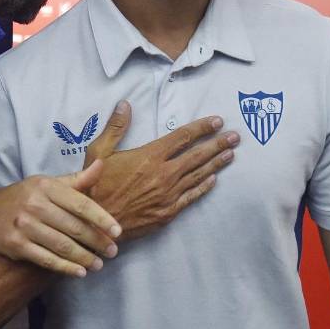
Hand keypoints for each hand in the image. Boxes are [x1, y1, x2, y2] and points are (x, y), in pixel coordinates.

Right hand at [0, 160, 121, 277]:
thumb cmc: (26, 197)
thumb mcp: (48, 184)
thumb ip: (77, 180)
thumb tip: (101, 165)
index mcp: (46, 187)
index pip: (80, 204)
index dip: (102, 219)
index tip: (118, 232)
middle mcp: (35, 205)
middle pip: (74, 227)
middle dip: (97, 241)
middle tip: (112, 251)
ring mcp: (24, 226)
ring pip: (62, 245)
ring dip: (84, 257)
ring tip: (99, 264)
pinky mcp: (16, 245)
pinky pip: (46, 259)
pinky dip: (65, 267)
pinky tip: (79, 272)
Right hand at [84, 102, 238, 239]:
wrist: (95, 224)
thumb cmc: (94, 186)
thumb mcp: (98, 152)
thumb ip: (115, 127)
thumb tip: (125, 104)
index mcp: (149, 156)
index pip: (182, 137)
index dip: (202, 128)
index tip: (217, 121)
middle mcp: (163, 174)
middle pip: (197, 155)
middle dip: (218, 144)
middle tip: (235, 136)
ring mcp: (168, 195)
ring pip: (198, 175)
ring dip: (216, 163)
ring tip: (231, 154)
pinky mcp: (167, 212)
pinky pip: (191, 196)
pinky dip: (204, 186)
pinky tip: (214, 179)